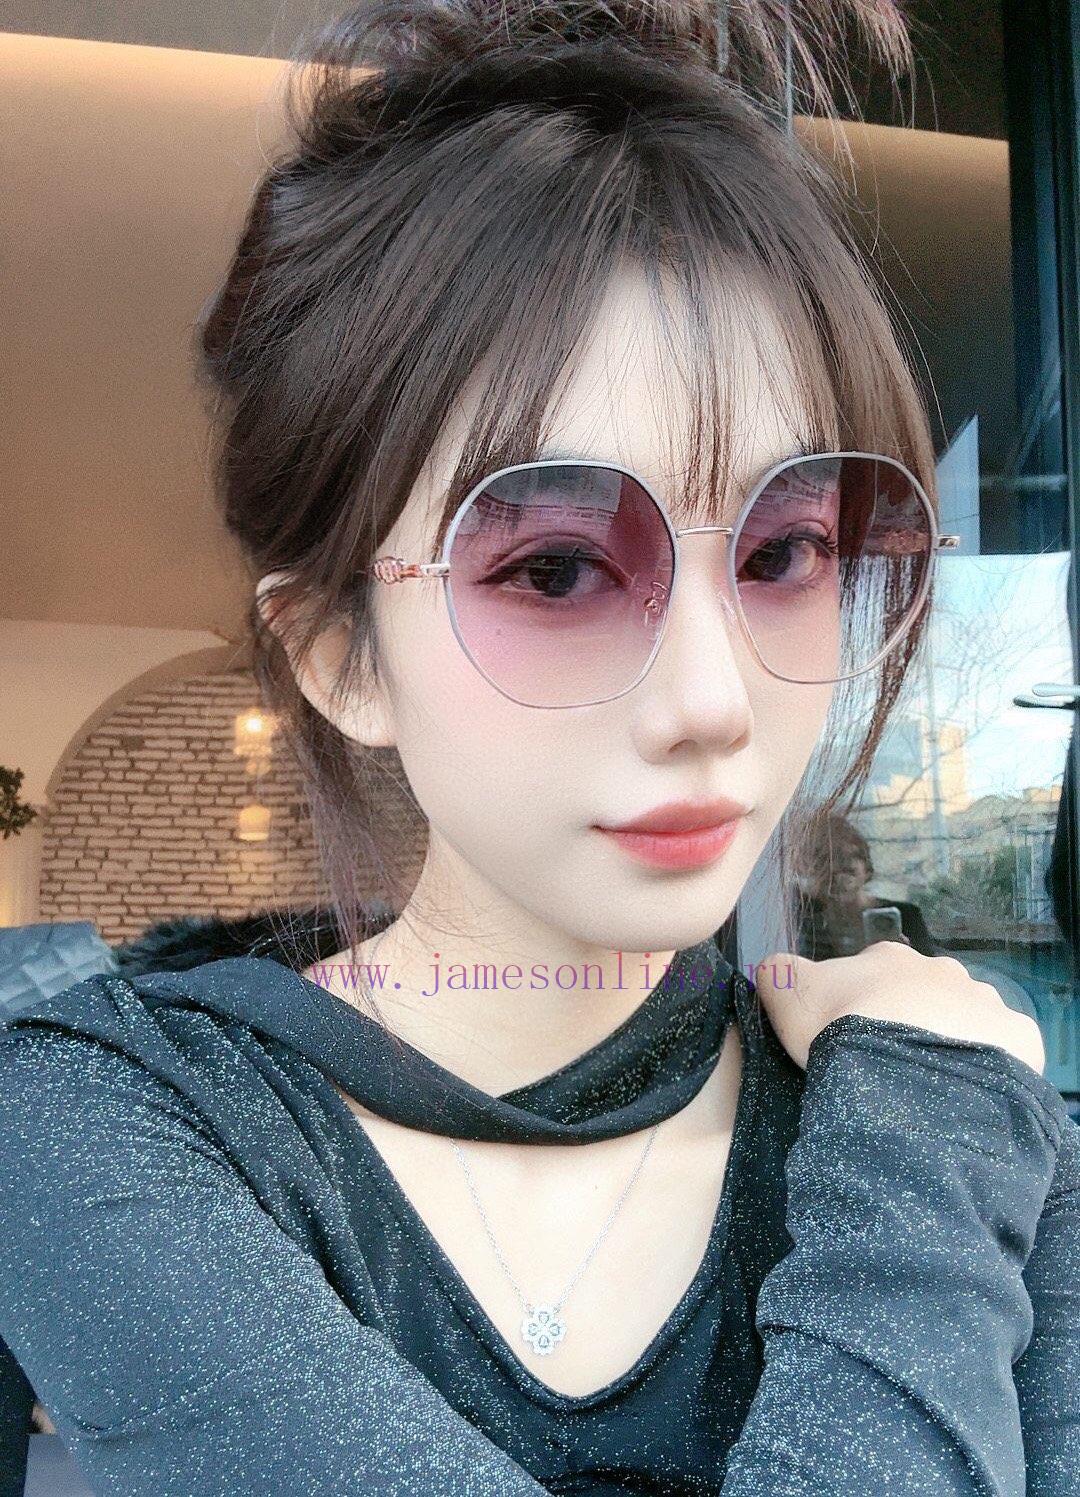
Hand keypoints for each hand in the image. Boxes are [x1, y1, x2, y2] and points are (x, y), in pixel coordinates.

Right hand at [752, 943, 1045, 1074]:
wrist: (910, 1076)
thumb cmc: (842, 1028)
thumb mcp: (787, 994)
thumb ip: (777, 974)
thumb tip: (774, 969)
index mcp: (889, 958)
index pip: (871, 976)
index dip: (857, 1007)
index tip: (849, 1042)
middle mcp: (942, 970)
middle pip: (923, 995)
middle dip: (908, 1023)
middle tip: (888, 1067)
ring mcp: (984, 1004)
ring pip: (965, 1022)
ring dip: (948, 1045)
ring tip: (928, 1088)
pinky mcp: (1018, 1041)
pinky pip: (1003, 1053)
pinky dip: (988, 1070)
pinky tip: (967, 1096)